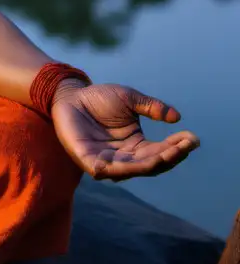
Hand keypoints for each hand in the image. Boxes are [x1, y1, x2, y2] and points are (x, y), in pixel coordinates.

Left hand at [50, 81, 199, 180]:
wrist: (70, 93)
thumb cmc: (99, 98)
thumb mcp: (130, 99)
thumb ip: (152, 107)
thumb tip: (176, 117)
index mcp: (136, 146)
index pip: (160, 152)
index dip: (177, 147)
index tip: (192, 138)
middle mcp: (123, 158)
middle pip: (151, 164)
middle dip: (171, 155)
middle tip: (186, 144)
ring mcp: (105, 160)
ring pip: (132, 170)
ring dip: (152, 163)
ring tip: (170, 152)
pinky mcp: (85, 158)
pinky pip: (102, 170)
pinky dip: (115, 170)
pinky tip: (130, 165)